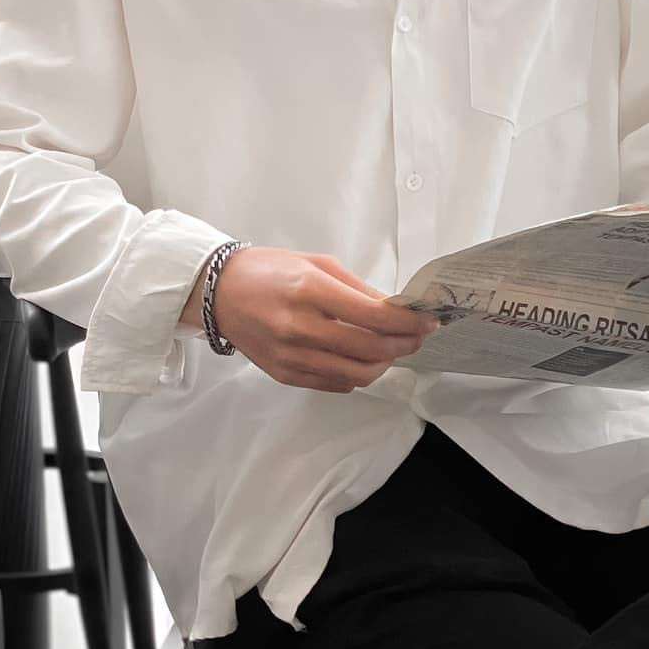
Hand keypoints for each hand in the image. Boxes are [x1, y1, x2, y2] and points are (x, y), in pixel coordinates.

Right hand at [211, 246, 439, 392]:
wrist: (220, 292)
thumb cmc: (269, 271)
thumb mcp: (317, 264)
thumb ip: (358, 289)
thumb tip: (395, 309)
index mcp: (310, 291)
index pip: (374, 317)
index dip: (409, 322)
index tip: (428, 320)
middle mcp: (300, 327)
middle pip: (371, 350)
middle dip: (405, 344)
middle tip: (418, 336)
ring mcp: (291, 356)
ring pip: (357, 375)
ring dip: (385, 364)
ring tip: (394, 349)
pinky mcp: (285, 374)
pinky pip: (335, 384)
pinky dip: (357, 374)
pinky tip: (363, 358)